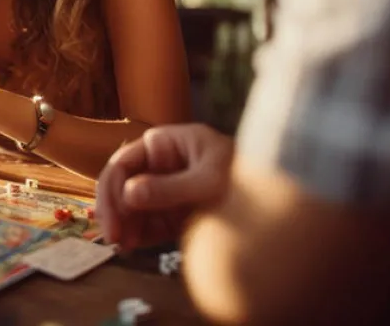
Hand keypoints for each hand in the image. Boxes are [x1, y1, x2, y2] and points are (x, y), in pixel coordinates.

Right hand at [95, 124, 233, 250]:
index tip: (115, 216)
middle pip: (122, 183)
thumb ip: (170, 188)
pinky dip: (136, 233)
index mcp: (167, 143)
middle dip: (114, 209)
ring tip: (124, 246)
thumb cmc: (246, 181)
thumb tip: (129, 194)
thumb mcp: (208, 182)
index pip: (126, 161)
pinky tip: (133, 245)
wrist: (276, 207)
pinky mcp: (171, 212)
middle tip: (113, 237)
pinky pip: (145, 221)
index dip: (113, 187)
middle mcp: (161, 164)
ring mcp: (165, 189)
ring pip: (129, 205)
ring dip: (123, 224)